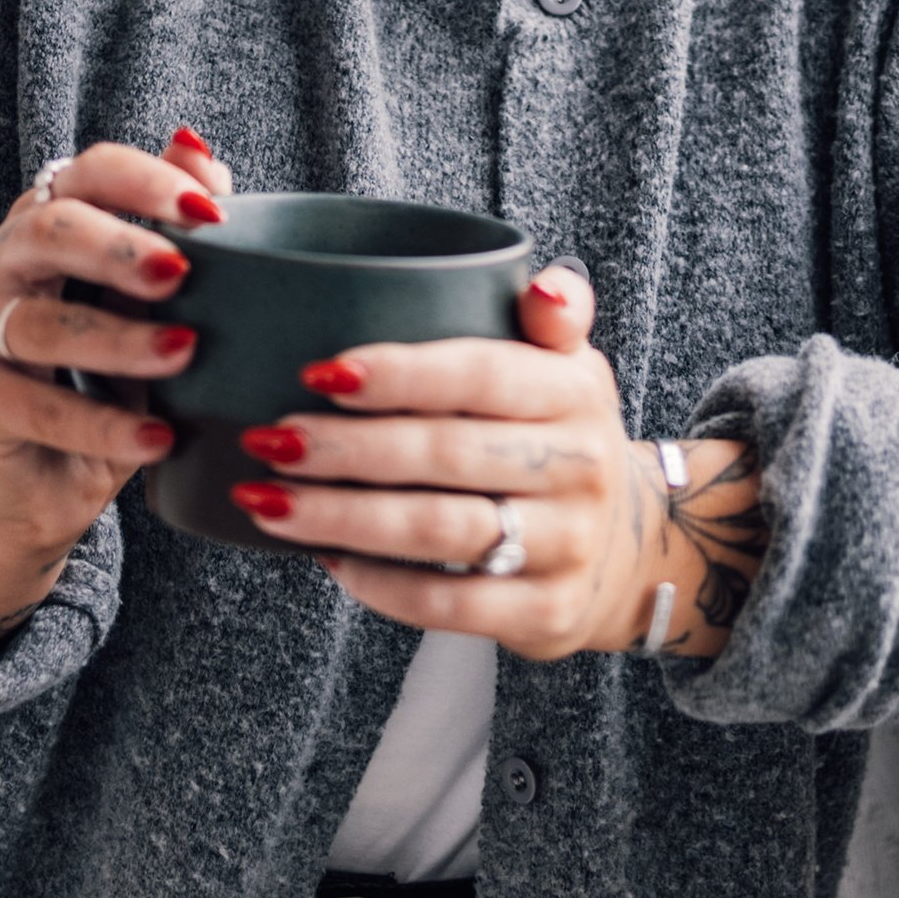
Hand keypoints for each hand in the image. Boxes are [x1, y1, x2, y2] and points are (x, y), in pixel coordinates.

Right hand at [0, 128, 233, 655]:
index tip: (209, 211)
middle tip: (179, 271)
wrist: (41, 481)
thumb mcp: (148, 308)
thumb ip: (170, 231)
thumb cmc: (105, 377)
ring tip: (182, 353)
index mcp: (46, 222)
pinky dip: (99, 424)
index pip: (87, 174)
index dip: (145, 181)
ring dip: (117, 340)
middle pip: (49, 230)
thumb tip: (198, 153)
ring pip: (40, 324)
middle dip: (118, 246)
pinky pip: (35, 406)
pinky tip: (154, 438)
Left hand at [225, 267, 767, 663]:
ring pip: (438, 529)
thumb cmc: (561, 442)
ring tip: (267, 499)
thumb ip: (553, 315)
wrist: (631, 554)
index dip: (400, 373)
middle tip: (269, 438)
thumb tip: (543, 284)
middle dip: (346, 447)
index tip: (318, 373)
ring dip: (340, 516)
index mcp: (577, 392)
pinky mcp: (543, 613)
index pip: (483, 375)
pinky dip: (377, 583)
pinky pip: (446, 602)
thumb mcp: (570, 370)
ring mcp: (566, 545)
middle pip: (446, 454)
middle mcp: (580, 467)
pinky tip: (324, 558)